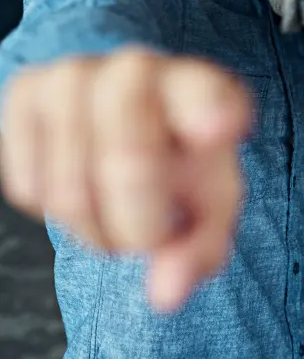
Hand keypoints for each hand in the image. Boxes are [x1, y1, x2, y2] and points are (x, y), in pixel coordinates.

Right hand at [0, 48, 252, 310]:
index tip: (219, 128)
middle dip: (137, 221)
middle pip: (127, 156)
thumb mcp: (208, 204)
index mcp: (201, 87)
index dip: (209, 109)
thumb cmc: (182, 159)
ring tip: (119, 216)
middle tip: (150, 238)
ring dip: (95, 230)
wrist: (136, 116)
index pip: (205, 93)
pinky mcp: (27, 90)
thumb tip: (166, 293)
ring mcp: (77, 73)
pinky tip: (82, 188)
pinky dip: (53, 211)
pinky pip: (29, 185)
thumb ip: (200, 248)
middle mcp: (139, 68)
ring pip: (70, 187)